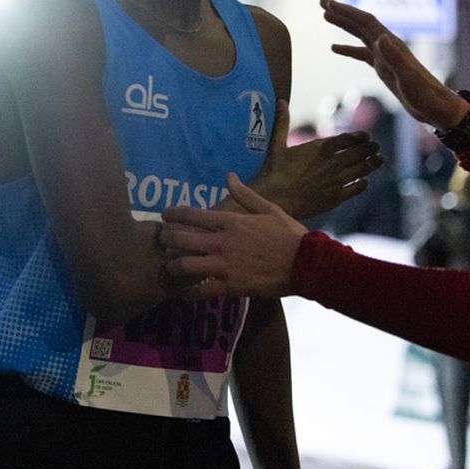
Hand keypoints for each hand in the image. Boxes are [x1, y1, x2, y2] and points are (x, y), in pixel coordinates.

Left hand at [163, 174, 306, 298]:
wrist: (307, 264)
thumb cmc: (289, 235)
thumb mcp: (269, 208)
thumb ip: (245, 194)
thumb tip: (228, 176)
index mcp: (230, 221)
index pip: (191, 215)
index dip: (172, 215)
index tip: (164, 216)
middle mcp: (222, 242)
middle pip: (180, 240)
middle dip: (166, 240)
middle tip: (162, 242)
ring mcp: (225, 265)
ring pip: (185, 265)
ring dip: (173, 266)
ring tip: (170, 267)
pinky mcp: (232, 286)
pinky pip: (202, 290)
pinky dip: (190, 292)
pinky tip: (185, 292)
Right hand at [249, 99, 380, 218]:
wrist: (275, 199)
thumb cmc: (274, 171)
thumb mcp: (276, 144)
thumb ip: (282, 123)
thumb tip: (280, 101)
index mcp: (320, 148)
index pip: (347, 139)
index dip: (360, 137)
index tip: (366, 136)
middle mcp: (332, 163)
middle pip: (358, 154)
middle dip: (370, 149)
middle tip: (376, 146)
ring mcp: (336, 181)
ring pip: (361, 170)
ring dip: (372, 164)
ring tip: (379, 159)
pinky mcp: (335, 198)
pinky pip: (355, 189)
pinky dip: (362, 184)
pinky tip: (364, 181)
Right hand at [321, 0, 467, 130]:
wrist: (437, 109)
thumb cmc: (425, 96)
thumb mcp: (409, 78)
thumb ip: (395, 57)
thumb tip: (381, 36)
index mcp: (392, 45)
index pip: (365, 22)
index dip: (347, 11)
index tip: (329, 3)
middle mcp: (388, 46)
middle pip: (361, 23)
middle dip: (341, 11)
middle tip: (322, 1)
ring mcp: (385, 57)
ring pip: (360, 34)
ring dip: (343, 24)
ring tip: (325, 15)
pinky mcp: (384, 68)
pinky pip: (361, 52)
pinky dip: (347, 48)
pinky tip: (334, 48)